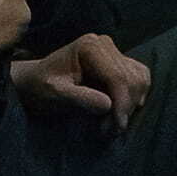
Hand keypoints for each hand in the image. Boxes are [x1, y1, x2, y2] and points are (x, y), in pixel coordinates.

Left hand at [12, 33, 151, 133]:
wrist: (36, 82)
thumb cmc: (41, 88)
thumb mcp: (55, 94)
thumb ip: (80, 98)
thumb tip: (108, 105)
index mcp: (90, 47)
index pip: (117, 76)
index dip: (121, 104)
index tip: (116, 127)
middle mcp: (105, 44)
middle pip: (131, 79)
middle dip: (124, 108)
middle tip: (108, 131)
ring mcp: (114, 51)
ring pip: (139, 79)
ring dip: (130, 105)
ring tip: (110, 123)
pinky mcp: (120, 62)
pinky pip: (140, 78)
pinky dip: (135, 97)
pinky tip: (119, 111)